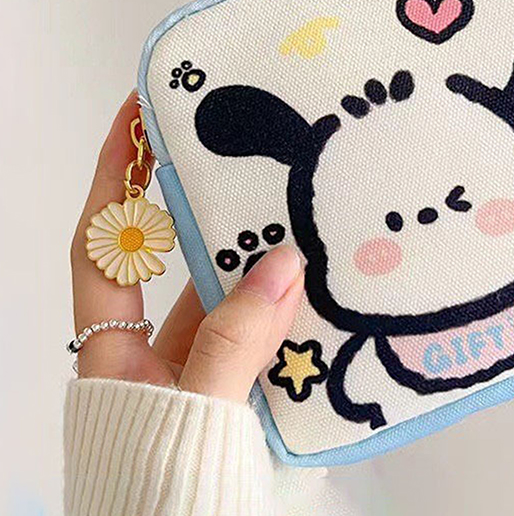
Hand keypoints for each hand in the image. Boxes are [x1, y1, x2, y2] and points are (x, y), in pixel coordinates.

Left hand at [70, 91, 303, 401]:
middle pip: (177, 264)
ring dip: (267, 266)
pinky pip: (269, 338)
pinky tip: (330, 289)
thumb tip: (280, 264)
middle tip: (250, 155)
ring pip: (233, 302)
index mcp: (113, 357)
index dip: (115, 178)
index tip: (136, 116)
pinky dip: (295, 313)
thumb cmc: (167, 505)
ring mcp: (201, 376)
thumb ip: (234, 345)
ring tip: (306, 215)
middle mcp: (152, 357)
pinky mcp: (243, 396)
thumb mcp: (198, 420)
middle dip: (210, 211)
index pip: (104, 244)